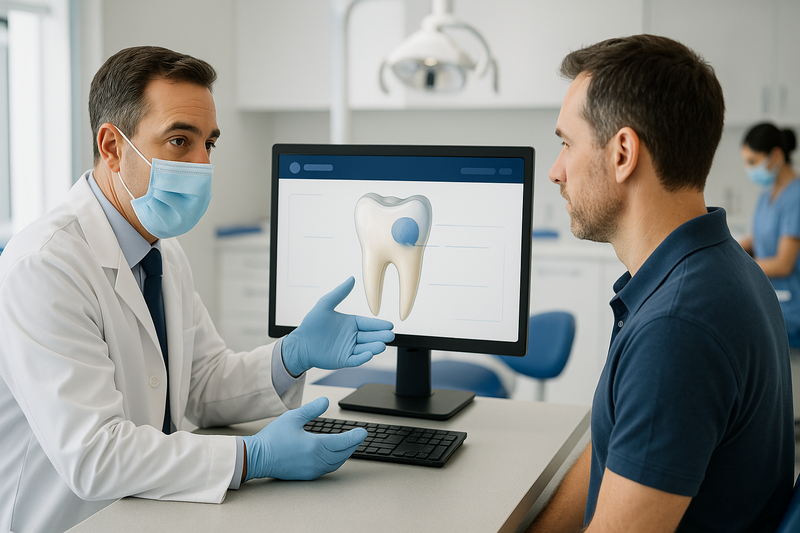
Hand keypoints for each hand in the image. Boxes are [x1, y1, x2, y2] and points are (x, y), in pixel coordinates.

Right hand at [241, 397, 366, 480]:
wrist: (257, 457)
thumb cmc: (273, 437)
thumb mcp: (293, 417)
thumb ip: (312, 409)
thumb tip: (326, 401)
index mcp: (315, 446)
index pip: (343, 442)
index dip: (355, 437)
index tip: (363, 432)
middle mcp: (316, 460)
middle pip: (343, 454)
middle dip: (353, 445)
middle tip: (359, 437)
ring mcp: (312, 469)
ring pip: (336, 463)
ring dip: (345, 454)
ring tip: (350, 445)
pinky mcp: (306, 475)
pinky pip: (327, 469)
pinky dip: (335, 461)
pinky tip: (334, 455)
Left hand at [282, 276, 394, 375]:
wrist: (300, 343)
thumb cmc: (311, 324)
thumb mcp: (325, 305)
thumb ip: (339, 293)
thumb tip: (351, 278)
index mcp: (350, 323)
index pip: (368, 324)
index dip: (378, 325)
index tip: (389, 325)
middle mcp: (352, 336)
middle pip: (370, 336)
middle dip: (380, 336)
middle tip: (390, 335)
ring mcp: (348, 348)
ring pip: (365, 348)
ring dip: (374, 347)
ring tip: (382, 345)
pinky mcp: (343, 359)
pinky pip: (355, 359)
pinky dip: (363, 357)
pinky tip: (369, 354)